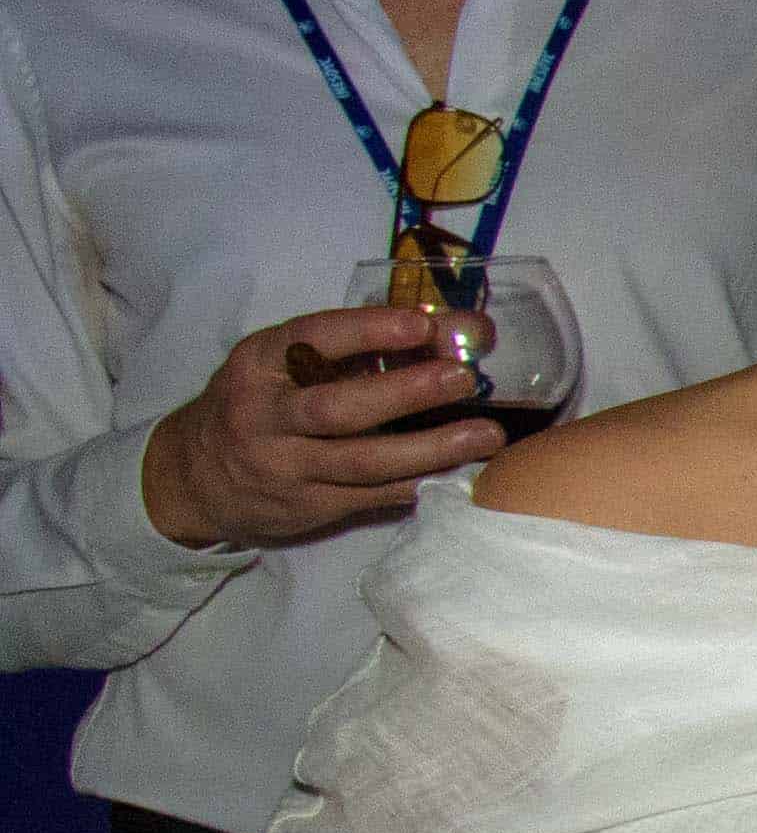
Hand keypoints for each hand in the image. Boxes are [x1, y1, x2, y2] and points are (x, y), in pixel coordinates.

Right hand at [142, 304, 505, 550]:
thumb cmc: (257, 404)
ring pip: (362, 462)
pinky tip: (464, 472)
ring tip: (486, 435)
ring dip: (430, 449)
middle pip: (337, 409)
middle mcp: (264, 416)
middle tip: (462, 379)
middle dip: (404, 393)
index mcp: (258, 364)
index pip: (312, 339)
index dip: (368, 331)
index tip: (421, 325)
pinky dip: (420, 483)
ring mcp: (284, 467)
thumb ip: (342, 350)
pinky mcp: (307, 507)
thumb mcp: (276, 365)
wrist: (193, 476)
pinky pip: (372, 497)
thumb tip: (442, 327)